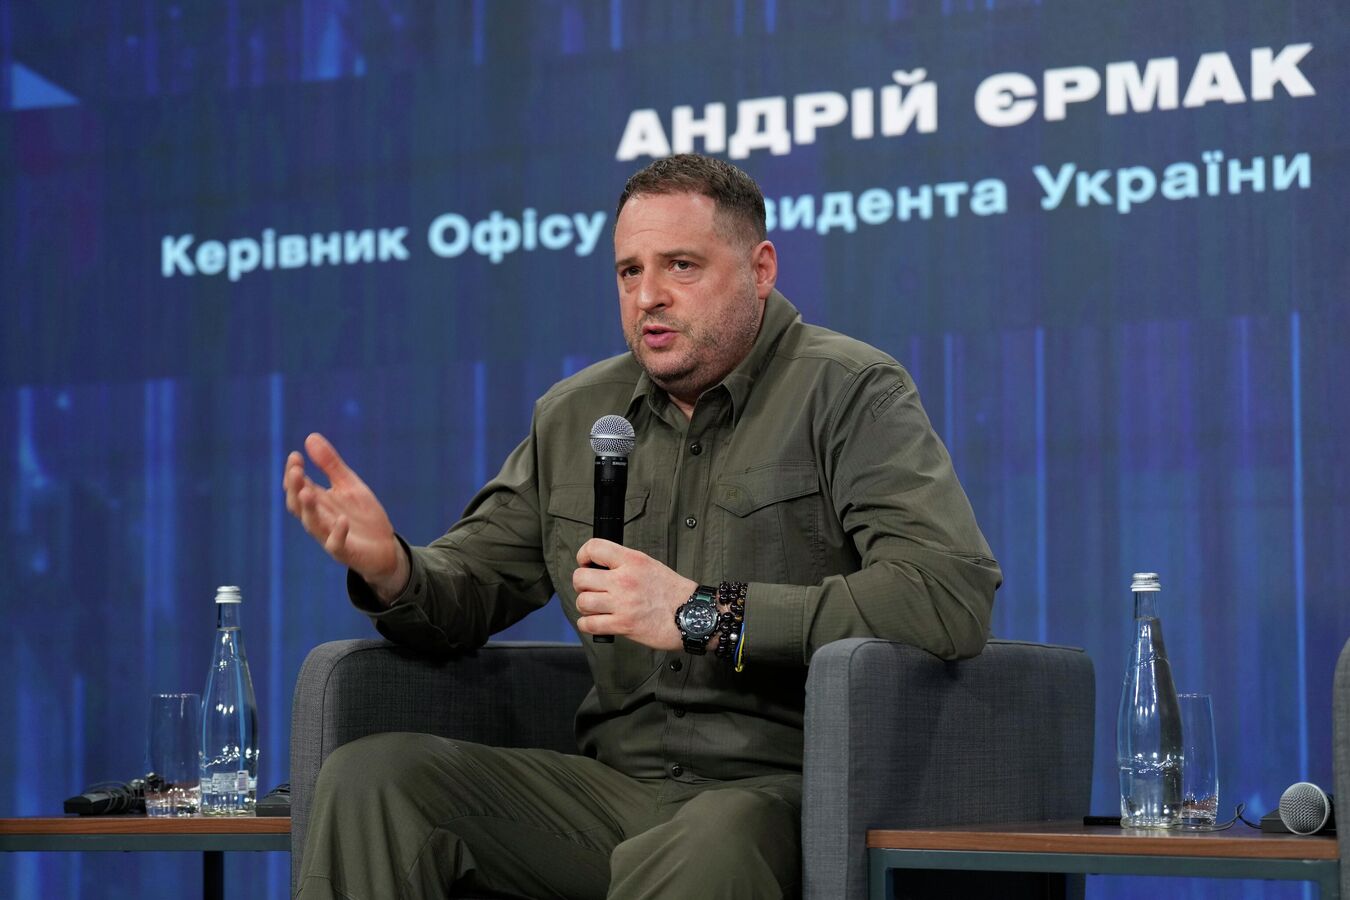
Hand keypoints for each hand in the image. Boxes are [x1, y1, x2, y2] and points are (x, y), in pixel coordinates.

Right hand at [283, 432, 407, 600]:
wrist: (385, 548)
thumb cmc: (362, 516)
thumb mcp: (349, 485)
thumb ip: (330, 465)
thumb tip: (310, 437)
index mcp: (318, 502)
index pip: (298, 486)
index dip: (293, 473)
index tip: (295, 456)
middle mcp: (319, 518)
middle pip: (298, 504)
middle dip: (295, 488)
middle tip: (296, 471)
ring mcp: (329, 536)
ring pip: (312, 524)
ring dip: (309, 508)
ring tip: (307, 491)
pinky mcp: (345, 551)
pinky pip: (335, 544)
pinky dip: (337, 533)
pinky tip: (343, 520)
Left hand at [572, 540, 696, 650]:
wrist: (692, 614)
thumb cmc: (674, 592)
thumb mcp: (650, 565)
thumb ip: (625, 564)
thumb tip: (601, 567)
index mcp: (632, 561)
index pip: (594, 548)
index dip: (583, 555)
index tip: (585, 563)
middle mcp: (624, 580)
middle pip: (581, 578)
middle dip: (582, 585)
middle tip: (591, 589)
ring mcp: (622, 603)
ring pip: (582, 602)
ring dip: (585, 606)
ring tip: (595, 607)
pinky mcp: (622, 625)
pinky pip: (589, 624)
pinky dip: (587, 624)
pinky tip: (596, 622)